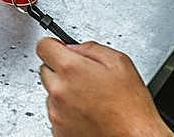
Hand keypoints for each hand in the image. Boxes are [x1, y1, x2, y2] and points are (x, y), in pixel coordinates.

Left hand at [37, 39, 170, 136]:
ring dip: (64, 93)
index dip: (54, 46)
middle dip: (61, 71)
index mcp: (70, 69)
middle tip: (83, 78)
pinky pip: (56, 113)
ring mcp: (56, 113)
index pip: (44, 46)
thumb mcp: (119, 63)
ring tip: (90, 100)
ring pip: (51, 93)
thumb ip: (90, 48)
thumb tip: (74, 48)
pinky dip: (67, 112)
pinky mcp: (58, 130)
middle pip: (46, 70)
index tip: (60, 49)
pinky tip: (87, 113)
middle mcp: (58, 91)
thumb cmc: (130, 108)